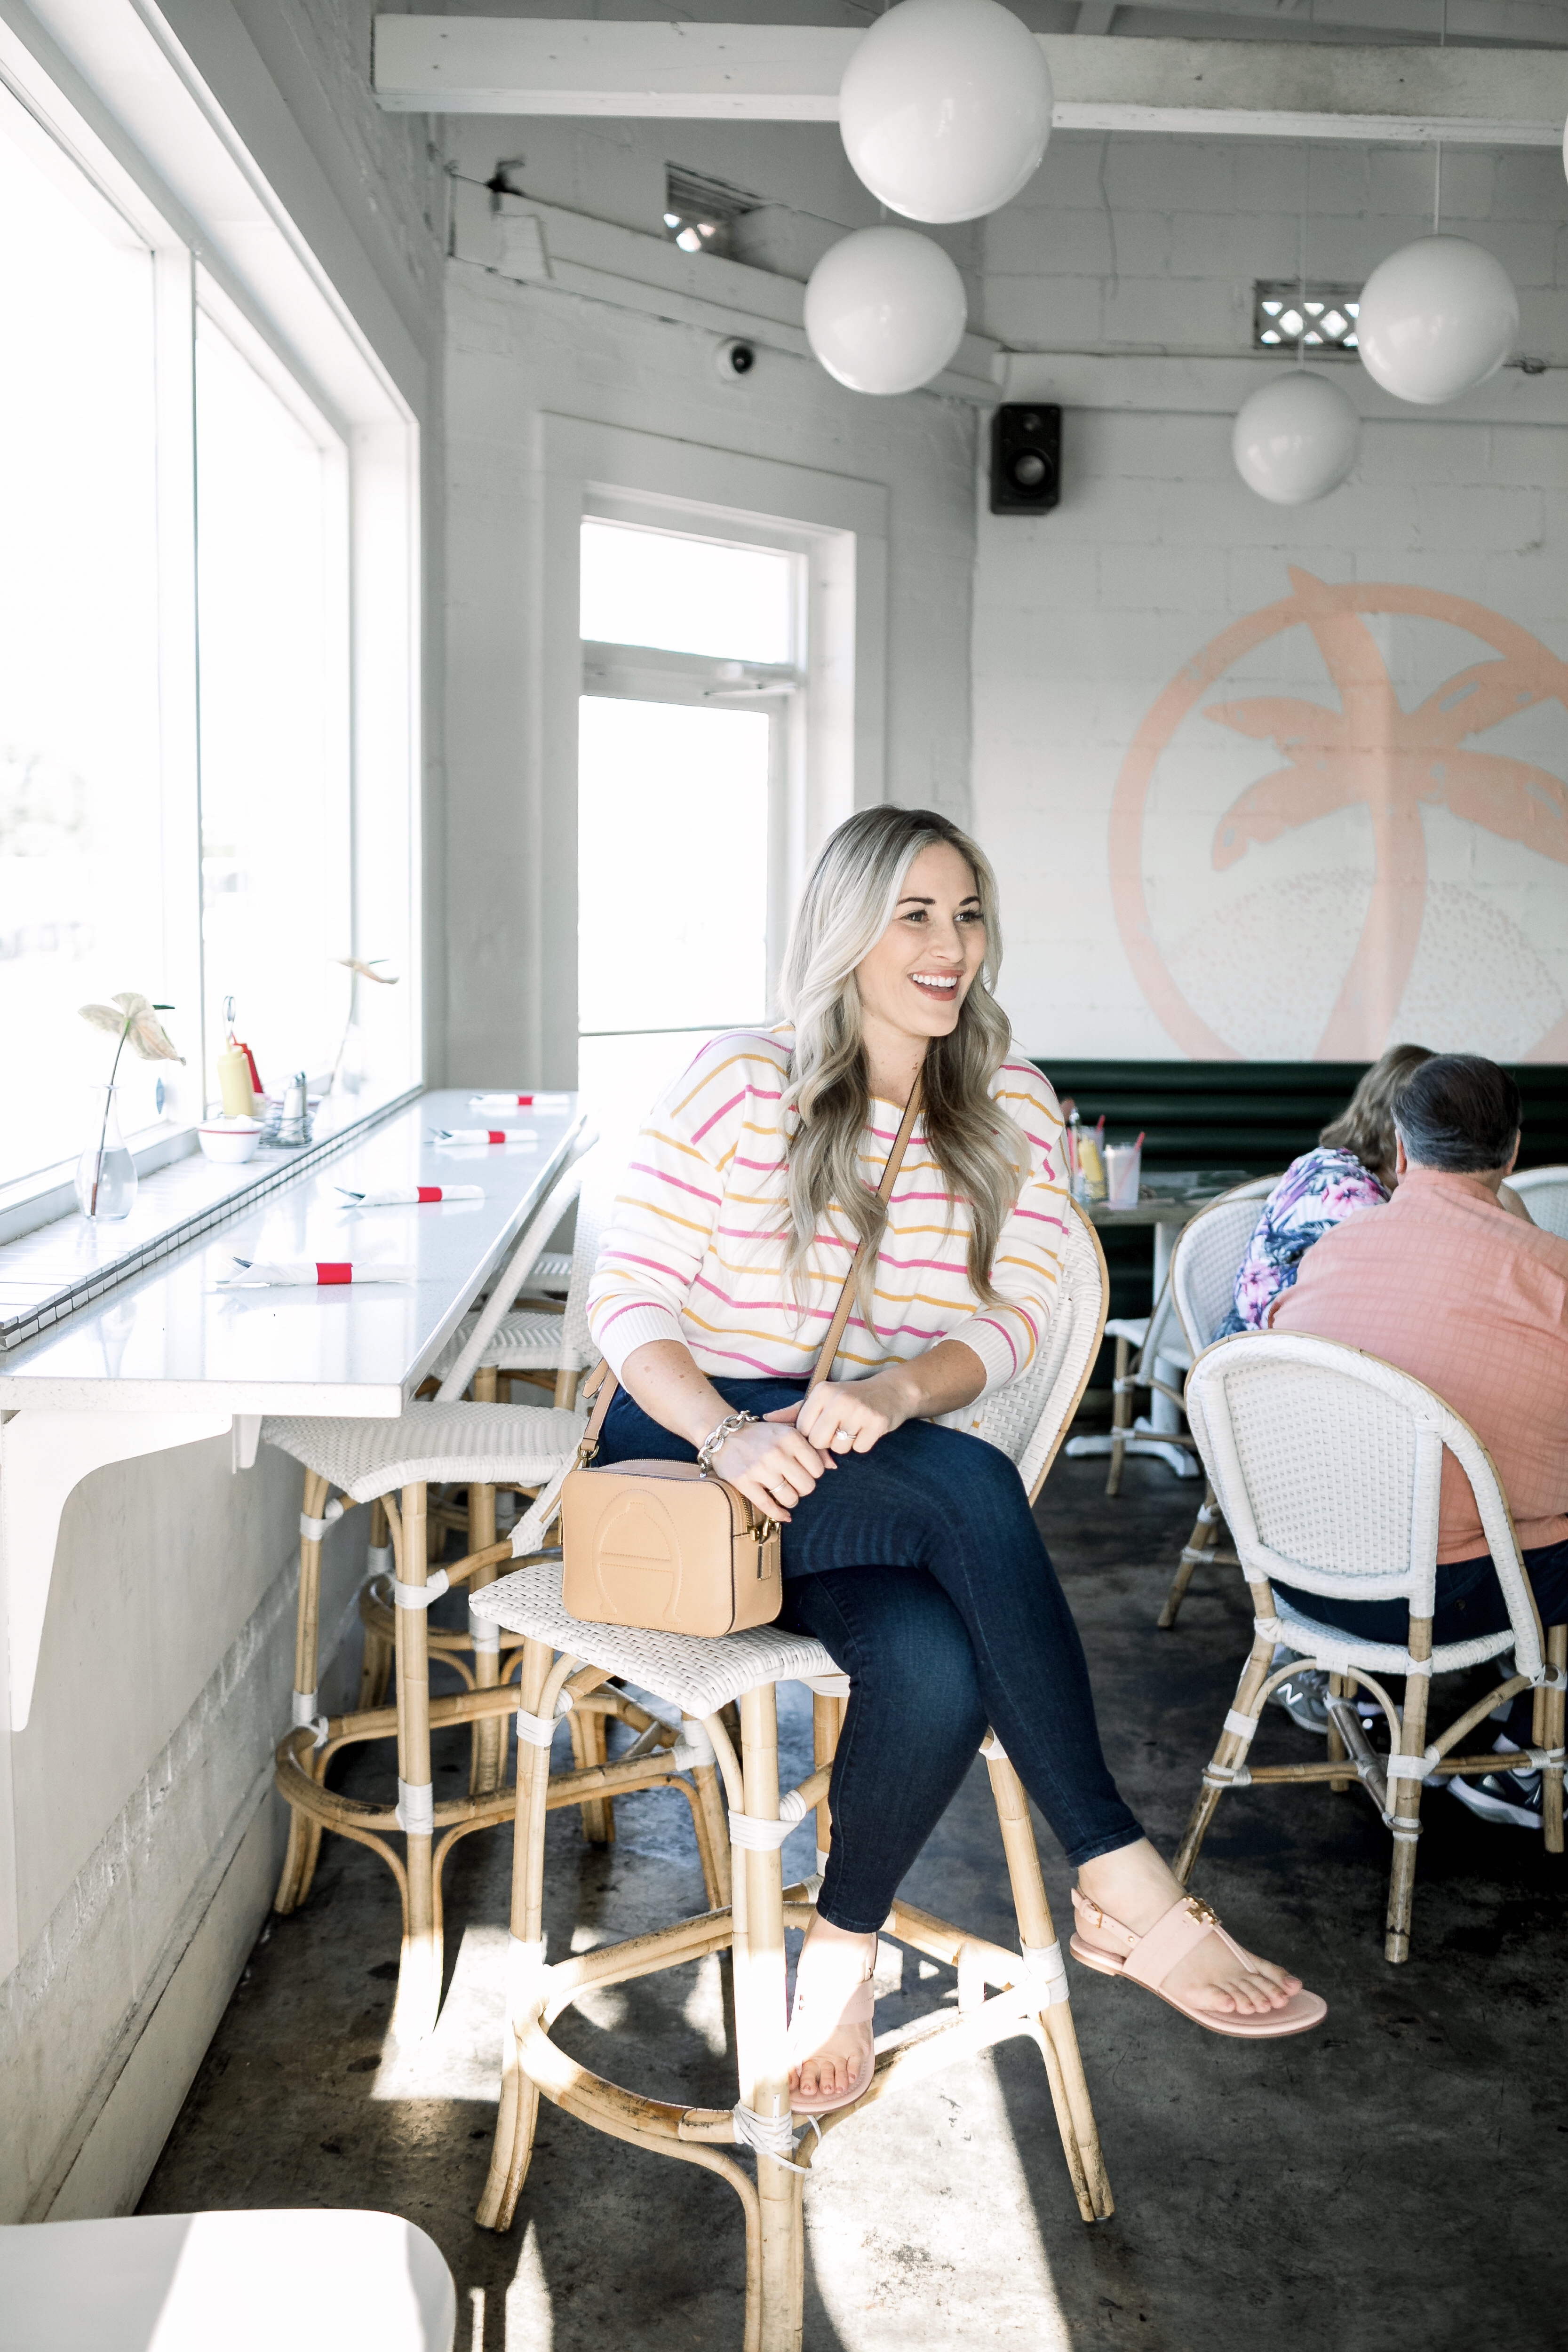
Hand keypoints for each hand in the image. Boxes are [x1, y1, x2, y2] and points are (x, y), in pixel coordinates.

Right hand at [712, 1416, 835, 1522]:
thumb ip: (812, 1447)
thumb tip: (833, 1466)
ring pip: (790, 1498)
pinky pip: (769, 1506)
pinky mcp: (744, 1482)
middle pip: (807, 1486)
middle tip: (795, 1485)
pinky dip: (779, 1514)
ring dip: (791, 1501)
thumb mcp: (787, 1433)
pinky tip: (783, 1514)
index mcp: (790, 1437)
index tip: (804, 1472)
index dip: (813, 1474)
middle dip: (803, 1489)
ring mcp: (760, 1468)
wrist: (724, 1436)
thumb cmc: (761, 1436)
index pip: (818, 1468)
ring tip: (785, 1494)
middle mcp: (776, 1452)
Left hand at [771, 1370, 916, 1459]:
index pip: (803, 1429)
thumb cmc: (851, 1398)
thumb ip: (795, 1411)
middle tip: (839, 1429)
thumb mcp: (823, 1398)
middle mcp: (838, 1399)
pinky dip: (863, 1444)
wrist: (891, 1392)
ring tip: (854, 1427)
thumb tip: (766, 1418)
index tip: (823, 1427)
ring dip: (846, 1444)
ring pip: (839, 1448)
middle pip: (818, 1441)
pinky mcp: (877, 1422)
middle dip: (827, 1442)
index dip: (811, 1435)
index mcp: (821, 1392)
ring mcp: (859, 1410)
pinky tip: (867, 1430)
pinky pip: (860, 1449)